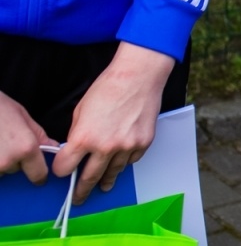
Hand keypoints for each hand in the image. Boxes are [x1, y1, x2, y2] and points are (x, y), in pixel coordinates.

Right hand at [0, 90, 50, 183]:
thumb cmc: (0, 107)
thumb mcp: (24, 117)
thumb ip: (40, 136)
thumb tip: (52, 148)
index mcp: (26, 148)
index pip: (38, 174)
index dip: (39, 175)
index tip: (38, 176)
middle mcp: (8, 161)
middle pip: (17, 170)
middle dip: (16, 160)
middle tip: (9, 143)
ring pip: (2, 170)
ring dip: (0, 162)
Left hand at [53, 43, 173, 202]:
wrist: (139, 77)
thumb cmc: (108, 88)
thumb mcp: (81, 111)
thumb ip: (77, 134)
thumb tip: (77, 150)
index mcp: (83, 138)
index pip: (64, 168)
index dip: (61, 169)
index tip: (63, 170)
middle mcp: (105, 147)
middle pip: (88, 178)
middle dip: (81, 190)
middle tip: (78, 198)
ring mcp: (126, 147)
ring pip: (112, 173)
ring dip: (105, 180)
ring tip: (103, 186)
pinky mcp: (143, 143)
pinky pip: (131, 160)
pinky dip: (125, 161)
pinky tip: (122, 160)